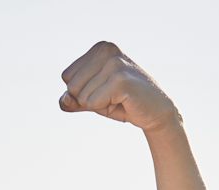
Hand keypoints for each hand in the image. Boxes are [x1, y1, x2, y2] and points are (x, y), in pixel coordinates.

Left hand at [59, 42, 179, 132]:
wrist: (156, 111)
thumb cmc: (122, 102)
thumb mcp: (92, 99)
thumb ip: (73, 99)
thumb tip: (63, 100)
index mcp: (100, 48)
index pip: (67, 77)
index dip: (82, 92)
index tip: (105, 90)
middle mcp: (106, 50)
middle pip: (71, 86)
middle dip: (89, 100)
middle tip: (112, 97)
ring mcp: (114, 63)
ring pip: (82, 97)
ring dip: (99, 105)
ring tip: (119, 99)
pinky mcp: (120, 79)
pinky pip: (93, 103)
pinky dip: (106, 109)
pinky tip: (124, 102)